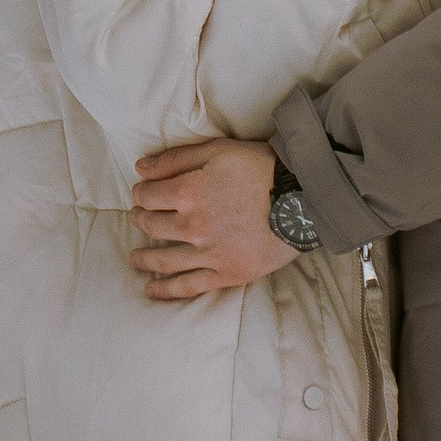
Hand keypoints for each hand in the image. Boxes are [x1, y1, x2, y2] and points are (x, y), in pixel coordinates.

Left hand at [130, 139, 293, 298]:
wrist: (304, 198)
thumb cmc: (262, 168)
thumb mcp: (219, 150)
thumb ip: (176, 159)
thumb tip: (140, 169)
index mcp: (189, 192)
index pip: (148, 196)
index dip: (140, 193)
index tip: (141, 193)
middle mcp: (193, 226)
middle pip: (152, 226)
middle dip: (139, 220)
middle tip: (137, 218)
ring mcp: (209, 253)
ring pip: (164, 260)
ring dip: (144, 258)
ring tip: (135, 258)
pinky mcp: (227, 273)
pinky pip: (189, 286)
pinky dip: (166, 289)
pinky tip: (151, 289)